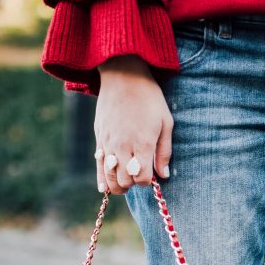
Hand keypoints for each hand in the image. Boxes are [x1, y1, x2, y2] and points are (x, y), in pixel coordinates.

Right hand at [95, 55, 172, 193]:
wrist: (123, 76)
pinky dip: (102, 178)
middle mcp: (123, 146)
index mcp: (142, 143)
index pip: (143, 178)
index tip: (152, 174)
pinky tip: (104, 188)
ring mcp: (108, 143)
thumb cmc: (149, 98)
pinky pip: (98, 165)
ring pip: (109, 177)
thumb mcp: (165, 122)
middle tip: (139, 175)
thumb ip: (164, 151)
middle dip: (133, 183)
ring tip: (125, 182)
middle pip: (125, 181)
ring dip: (118, 184)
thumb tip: (164, 175)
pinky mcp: (99, 138)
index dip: (148, 181)